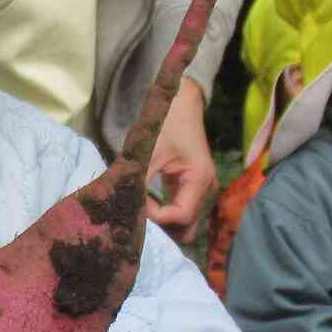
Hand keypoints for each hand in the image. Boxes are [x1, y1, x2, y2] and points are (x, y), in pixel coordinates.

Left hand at [145, 79, 212, 232]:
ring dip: (163, 223)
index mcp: (199, 179)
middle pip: (186, 227)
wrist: (181, 103)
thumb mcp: (150, 151)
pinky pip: (180, 211)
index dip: (156, 218)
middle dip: (162, 228)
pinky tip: (145, 206)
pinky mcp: (192, 187)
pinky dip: (164, 214)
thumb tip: (126, 205)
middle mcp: (206, 189)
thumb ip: (139, 180)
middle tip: (137, 219)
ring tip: (139, 212)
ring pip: (184, 223)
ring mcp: (201, 190)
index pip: (180, 216)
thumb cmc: (167, 123)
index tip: (136, 205)